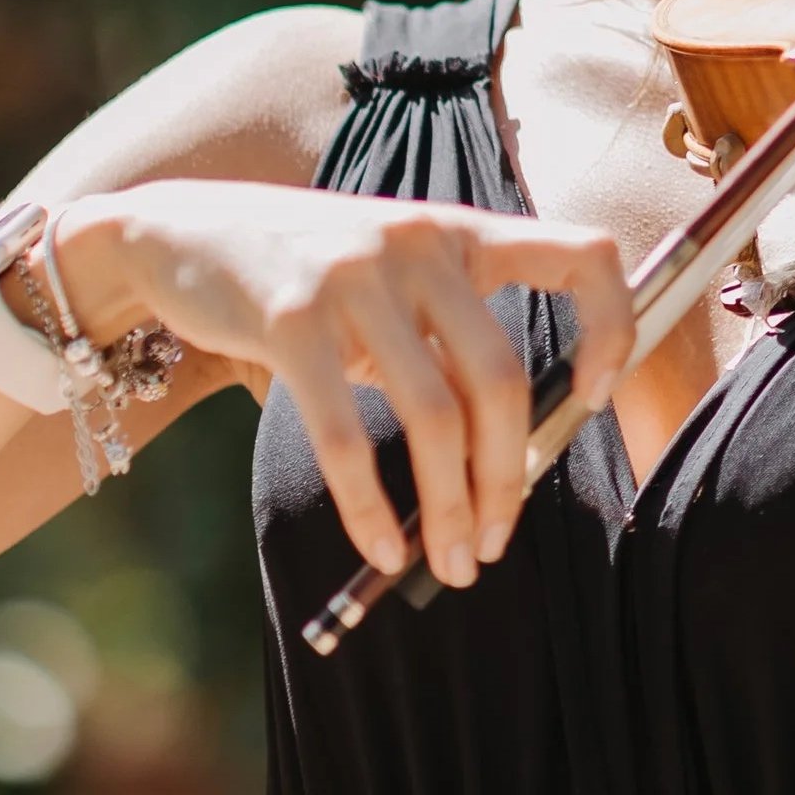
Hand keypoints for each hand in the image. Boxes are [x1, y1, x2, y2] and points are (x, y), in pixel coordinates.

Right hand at [58, 180, 634, 585]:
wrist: (181, 235)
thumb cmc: (311, 281)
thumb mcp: (396, 286)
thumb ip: (451, 343)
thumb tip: (509, 464)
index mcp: (464, 233)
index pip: (585, 256)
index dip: (612, 326)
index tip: (594, 397)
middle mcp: (422, 243)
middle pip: (502, 378)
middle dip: (507, 478)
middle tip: (495, 542)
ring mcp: (355, 275)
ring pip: (435, 415)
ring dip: (449, 507)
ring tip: (450, 561)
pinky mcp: (290, 318)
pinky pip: (347, 435)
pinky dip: (370, 506)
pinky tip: (381, 546)